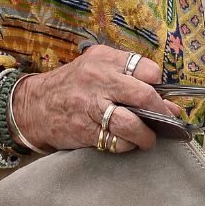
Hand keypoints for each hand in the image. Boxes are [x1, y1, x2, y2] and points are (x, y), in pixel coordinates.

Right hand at [10, 45, 182, 151]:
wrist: (35, 104)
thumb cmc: (74, 83)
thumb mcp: (97, 64)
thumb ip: (130, 74)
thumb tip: (169, 102)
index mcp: (105, 60)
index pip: (148, 69)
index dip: (159, 85)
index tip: (160, 95)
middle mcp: (99, 81)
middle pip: (144, 97)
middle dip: (161, 112)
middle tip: (166, 120)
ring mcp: (91, 107)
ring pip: (132, 125)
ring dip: (147, 136)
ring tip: (148, 138)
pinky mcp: (85, 130)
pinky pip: (116, 142)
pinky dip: (127, 145)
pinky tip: (126, 142)